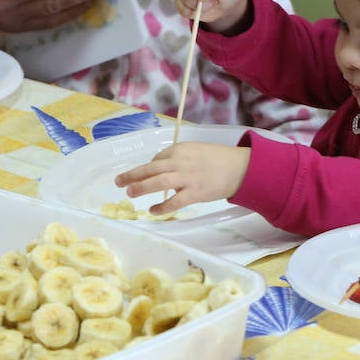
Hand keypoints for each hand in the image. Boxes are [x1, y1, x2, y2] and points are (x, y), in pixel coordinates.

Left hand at [115, 142, 250, 215]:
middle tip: (118, 181)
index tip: (144, 175)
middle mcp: (181, 162)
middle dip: (132, 175)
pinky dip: (161, 207)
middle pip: (151, 168)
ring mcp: (187, 178)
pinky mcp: (195, 193)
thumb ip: (180, 159)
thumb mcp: (197, 151)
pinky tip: (152, 210)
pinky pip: (174, 202)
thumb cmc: (220, 159)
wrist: (241, 168)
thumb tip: (163, 170)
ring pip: (158, 182)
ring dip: (141, 187)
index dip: (148, 168)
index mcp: (181, 149)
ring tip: (129, 193)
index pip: (158, 158)